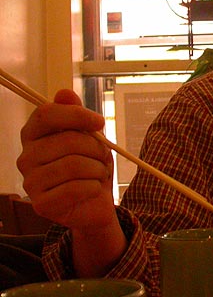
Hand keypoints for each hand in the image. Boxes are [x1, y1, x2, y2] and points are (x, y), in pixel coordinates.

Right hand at [17, 89, 125, 275]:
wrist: (95, 203)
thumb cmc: (91, 166)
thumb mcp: (91, 137)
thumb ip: (78, 115)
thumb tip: (64, 92)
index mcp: (34, 135)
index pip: (46, 114)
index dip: (76, 115)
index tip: (100, 122)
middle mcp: (25, 157)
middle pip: (67, 140)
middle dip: (96, 148)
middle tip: (103, 156)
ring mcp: (30, 182)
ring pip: (74, 165)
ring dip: (97, 168)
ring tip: (99, 173)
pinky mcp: (41, 204)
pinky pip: (74, 188)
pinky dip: (94, 186)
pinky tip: (94, 188)